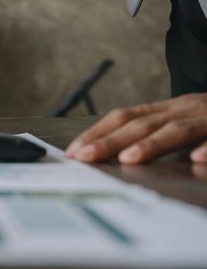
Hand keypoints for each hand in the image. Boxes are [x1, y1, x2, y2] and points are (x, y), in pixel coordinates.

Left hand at [65, 93, 206, 163]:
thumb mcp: (181, 122)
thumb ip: (153, 135)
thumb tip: (112, 153)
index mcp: (167, 109)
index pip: (124, 117)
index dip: (98, 132)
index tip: (74, 151)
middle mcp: (184, 109)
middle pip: (143, 123)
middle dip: (110, 140)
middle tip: (85, 157)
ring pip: (179, 130)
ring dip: (153, 144)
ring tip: (129, 158)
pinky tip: (198, 159)